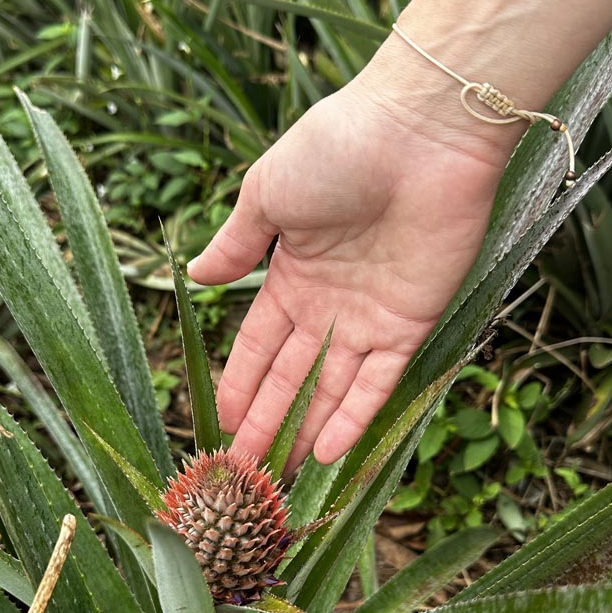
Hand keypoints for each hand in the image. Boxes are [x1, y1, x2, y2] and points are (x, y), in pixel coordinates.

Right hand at [188, 70, 511, 472]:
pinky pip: (378, 382)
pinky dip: (353, 417)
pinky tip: (326, 453)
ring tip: (278, 479)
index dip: (239, 385)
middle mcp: (330, 304)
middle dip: (266, 423)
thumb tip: (196, 278)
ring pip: (331, 390)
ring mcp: (370, 317)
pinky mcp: (411, 323)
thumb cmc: (335, 149)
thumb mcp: (266, 194)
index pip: (259, 345)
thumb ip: (236, 244)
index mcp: (293, 274)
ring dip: (304, 432)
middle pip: (292, 377)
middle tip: (243, 472)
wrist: (415, 133)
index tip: (219, 425)